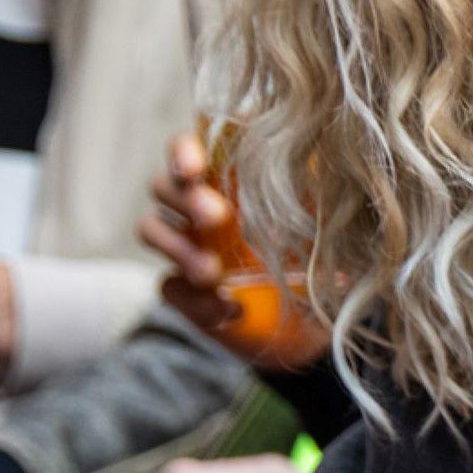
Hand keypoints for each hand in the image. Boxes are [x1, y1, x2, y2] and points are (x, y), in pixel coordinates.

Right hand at [144, 132, 327, 370]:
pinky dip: (193, 299)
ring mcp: (186, 249)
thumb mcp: (321, 219)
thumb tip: (311, 157)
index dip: (183, 152)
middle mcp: (196, 210)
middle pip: (162, 186)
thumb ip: (309, 187)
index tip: (194, 170)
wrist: (315, 322)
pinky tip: (228, 309)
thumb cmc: (317, 254)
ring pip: (151, 229)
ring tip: (213, 272)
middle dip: (185, 199)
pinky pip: (169, 288)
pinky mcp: (185, 293)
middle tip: (217, 217)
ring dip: (178, 248)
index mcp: (226, 181)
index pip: (187, 150)